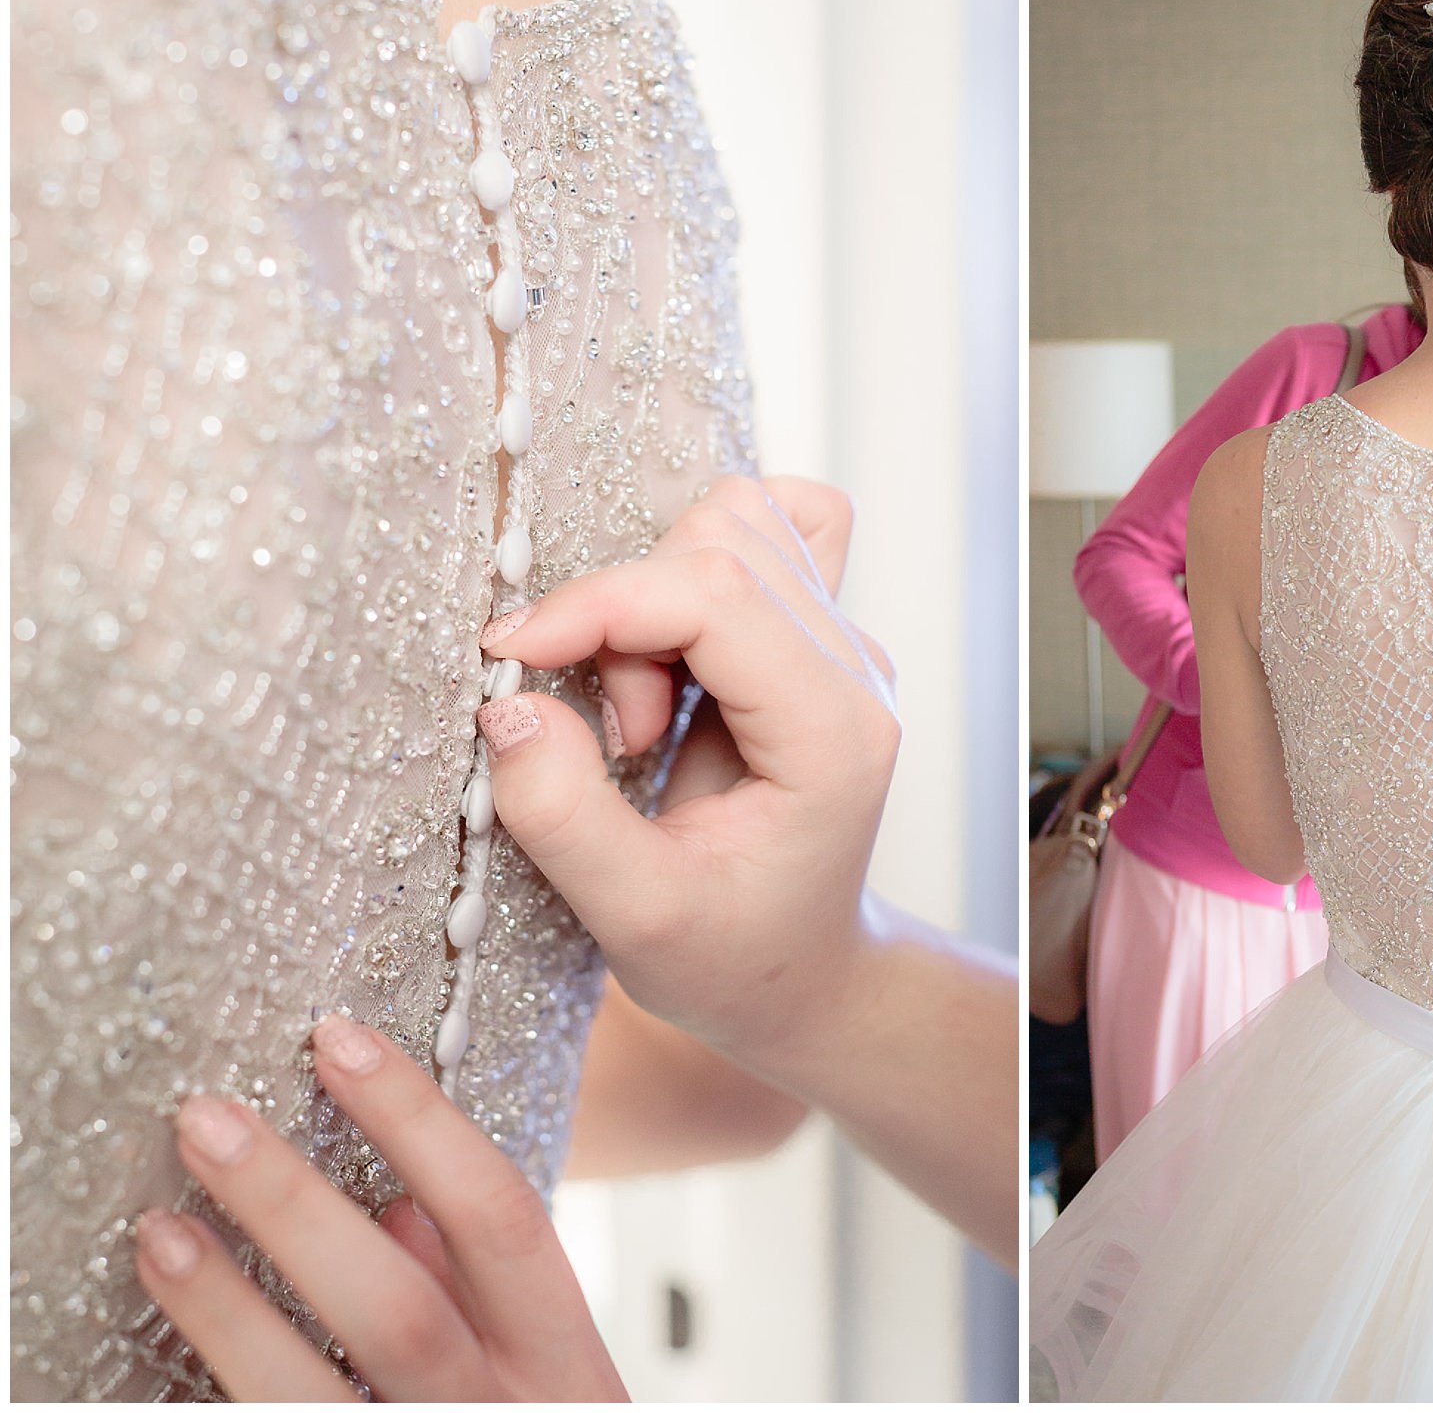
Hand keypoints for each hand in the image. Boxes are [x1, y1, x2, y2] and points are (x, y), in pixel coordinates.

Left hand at [136, 1016, 625, 1400]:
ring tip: (160, 1234)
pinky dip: (216, 1404)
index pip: (497, 1215)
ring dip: (226, 1310)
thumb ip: (486, 1295)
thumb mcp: (554, 1380)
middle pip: (394, 1303)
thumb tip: (394, 1203)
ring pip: (311, 1398)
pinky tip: (158, 1363)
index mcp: (566, 1368)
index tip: (337, 1043)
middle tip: (208, 1122)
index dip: (417, 1123)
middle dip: (293, 1206)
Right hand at [477, 474, 1015, 1264]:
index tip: (510, 657)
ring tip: (642, 718)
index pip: (716, 592)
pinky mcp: (810, 635)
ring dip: (653, 602)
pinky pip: (747, 543)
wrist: (805, 977)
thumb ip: (566, 817)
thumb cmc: (734, 963)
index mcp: (832, 731)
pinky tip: (664, 667)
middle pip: (723, 542)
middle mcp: (853, 667)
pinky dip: (680, 582)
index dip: (599, 603)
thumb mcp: (635, 920)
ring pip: (736, 524)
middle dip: (627, 618)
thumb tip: (509, 703)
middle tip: (616, 740)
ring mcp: (840, 642)